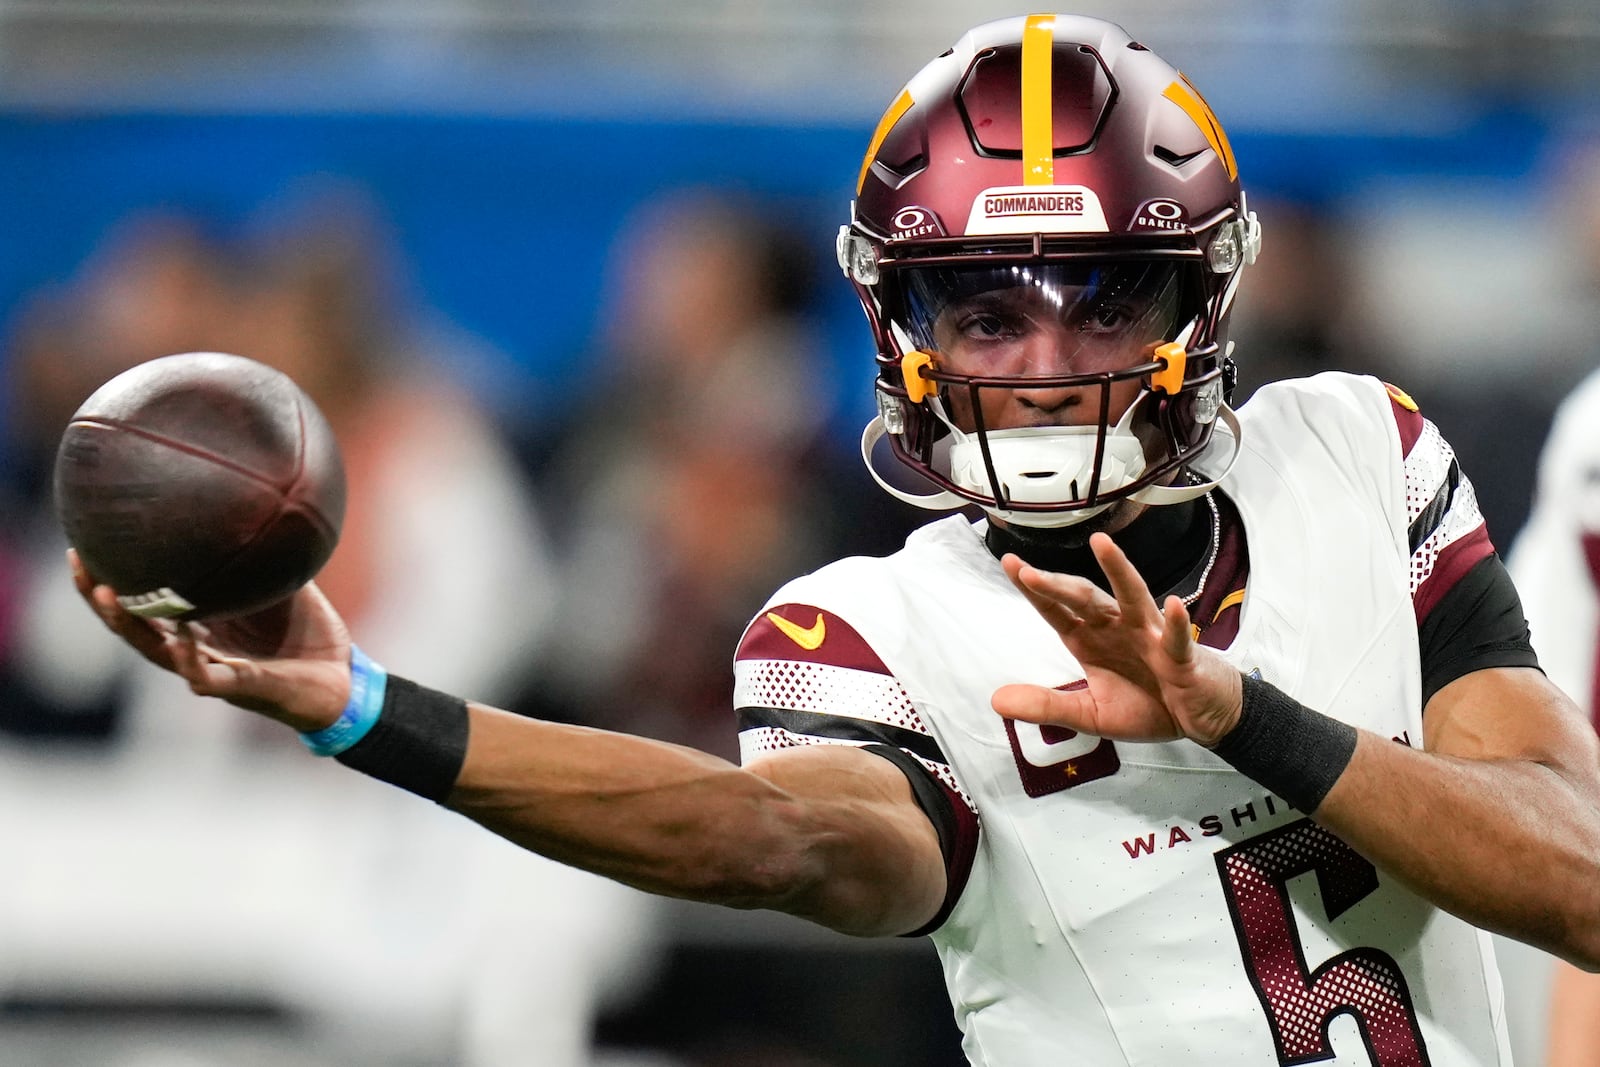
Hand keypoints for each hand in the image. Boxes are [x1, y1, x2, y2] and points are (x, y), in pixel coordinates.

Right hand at [70, 549, 352, 732]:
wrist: (344, 680)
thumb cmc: (309, 634)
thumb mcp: (287, 584)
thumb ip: (269, 555)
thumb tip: (265, 502)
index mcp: (201, 625)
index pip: (145, 600)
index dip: (114, 576)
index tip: (87, 541)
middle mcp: (196, 649)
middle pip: (133, 626)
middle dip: (99, 596)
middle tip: (79, 562)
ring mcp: (213, 670)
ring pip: (157, 652)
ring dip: (130, 626)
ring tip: (104, 595)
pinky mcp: (240, 689)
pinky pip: (206, 677)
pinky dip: (190, 660)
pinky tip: (179, 640)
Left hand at [993, 533, 1242, 746]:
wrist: (1202, 717)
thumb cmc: (1149, 705)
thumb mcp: (1090, 714)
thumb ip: (1047, 706)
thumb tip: (997, 701)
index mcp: (1091, 640)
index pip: (1057, 611)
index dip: (1035, 591)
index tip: (1009, 564)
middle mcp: (1118, 628)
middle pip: (1084, 598)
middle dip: (1057, 585)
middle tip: (1027, 571)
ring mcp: (1151, 636)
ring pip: (1133, 597)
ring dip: (1119, 570)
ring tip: (1102, 546)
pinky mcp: (1182, 656)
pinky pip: (1177, 637)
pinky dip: (1175, 623)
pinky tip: (1171, 605)